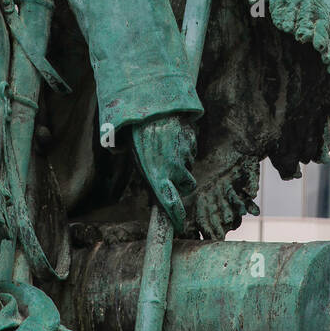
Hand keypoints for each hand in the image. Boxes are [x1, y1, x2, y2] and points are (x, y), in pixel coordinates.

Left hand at [131, 115, 195, 231]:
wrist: (151, 105)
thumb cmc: (139, 133)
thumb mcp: (138, 157)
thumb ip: (147, 172)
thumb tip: (154, 187)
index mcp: (156, 174)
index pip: (170, 203)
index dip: (177, 216)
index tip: (180, 225)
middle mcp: (172, 168)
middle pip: (187, 185)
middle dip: (183, 181)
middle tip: (171, 168)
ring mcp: (184, 155)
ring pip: (189, 165)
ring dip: (181, 161)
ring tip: (166, 145)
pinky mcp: (191, 141)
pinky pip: (191, 149)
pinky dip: (185, 146)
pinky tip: (173, 135)